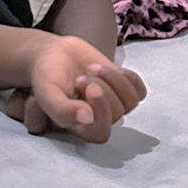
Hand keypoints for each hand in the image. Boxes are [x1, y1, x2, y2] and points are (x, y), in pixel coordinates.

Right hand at [23, 35, 145, 142]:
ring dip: (114, 80)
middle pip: (117, 114)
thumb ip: (62, 110)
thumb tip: (88, 118)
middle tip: (80, 76)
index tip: (84, 84)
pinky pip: (139, 89)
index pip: (102, 133)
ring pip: (131, 101)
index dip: (100, 111)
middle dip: (101, 90)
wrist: (54, 53)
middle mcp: (100, 118)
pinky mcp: (122, 85)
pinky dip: (128, 77)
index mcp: (82, 128)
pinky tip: (109, 68)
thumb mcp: (47, 93)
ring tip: (92, 68)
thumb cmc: (47, 76)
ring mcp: (113, 101)